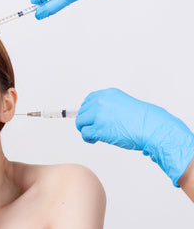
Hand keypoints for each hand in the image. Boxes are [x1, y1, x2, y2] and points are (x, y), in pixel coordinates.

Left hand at [76, 88, 193, 186]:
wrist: (152, 127)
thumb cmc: (144, 119)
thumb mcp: (125, 104)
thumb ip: (110, 106)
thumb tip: (98, 116)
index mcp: (108, 93)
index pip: (88, 100)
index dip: (88, 111)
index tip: (90, 118)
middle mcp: (101, 101)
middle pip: (82, 111)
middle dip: (87, 121)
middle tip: (93, 128)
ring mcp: (98, 115)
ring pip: (80, 122)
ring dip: (85, 129)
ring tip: (94, 135)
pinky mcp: (98, 129)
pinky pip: (84, 133)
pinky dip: (87, 138)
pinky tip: (94, 140)